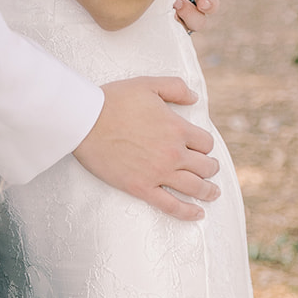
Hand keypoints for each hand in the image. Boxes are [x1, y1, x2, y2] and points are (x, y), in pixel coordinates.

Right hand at [72, 76, 219, 221]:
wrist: (85, 121)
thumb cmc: (114, 101)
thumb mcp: (147, 84)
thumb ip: (175, 87)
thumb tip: (194, 98)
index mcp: (176, 128)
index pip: (206, 142)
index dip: (205, 144)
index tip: (200, 146)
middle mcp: (173, 153)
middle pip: (205, 167)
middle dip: (211, 167)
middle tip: (210, 168)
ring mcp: (158, 173)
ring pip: (195, 187)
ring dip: (208, 191)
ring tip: (212, 193)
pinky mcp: (142, 188)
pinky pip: (171, 205)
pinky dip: (188, 212)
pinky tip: (197, 214)